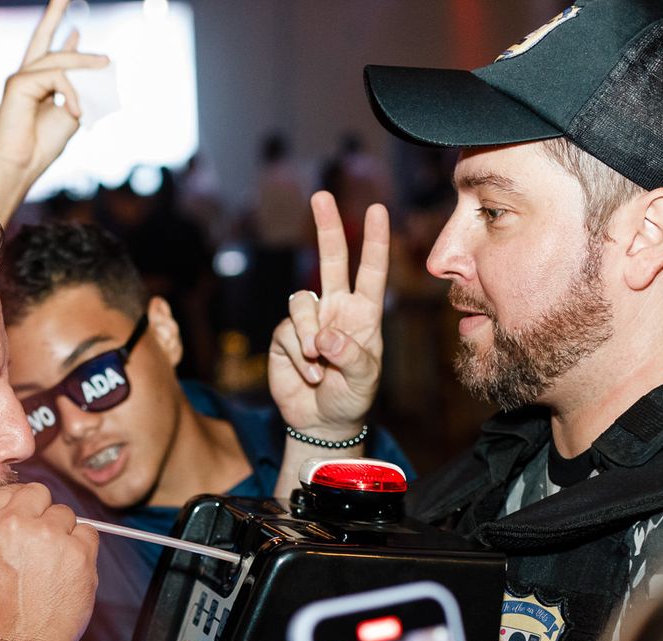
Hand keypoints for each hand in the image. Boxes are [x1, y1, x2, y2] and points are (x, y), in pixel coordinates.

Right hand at [0, 0, 108, 225]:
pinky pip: (57, 79)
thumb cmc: (42, 146)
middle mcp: (27, 77)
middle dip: (54, 13)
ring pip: (59, 60)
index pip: (53, 56)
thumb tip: (99, 69)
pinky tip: (77, 112)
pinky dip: (72, 94)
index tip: (76, 30)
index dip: (66, 42)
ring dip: (85, 61)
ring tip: (107, 63)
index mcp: (39, 86)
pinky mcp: (18, 83)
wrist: (20, 165)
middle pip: (42, 37)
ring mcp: (21, 78)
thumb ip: (83, 91)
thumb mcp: (72, 114)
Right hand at [0, 481, 98, 640]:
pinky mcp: (77, 550)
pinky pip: (89, 533)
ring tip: (53, 566)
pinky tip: (69, 571)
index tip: (28, 520)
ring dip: (64, 533)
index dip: (22, 506)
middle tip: (42, 545)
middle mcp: (14, 523)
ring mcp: (49, 535)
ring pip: (65, 513)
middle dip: (43, 515)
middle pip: (39, 494)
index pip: (9, 491)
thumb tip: (17, 510)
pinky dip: (84, 548)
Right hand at [266, 192, 388, 438]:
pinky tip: (310, 375)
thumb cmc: (351, 397)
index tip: (377, 210)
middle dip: (327, 228)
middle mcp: (336, 309)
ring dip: (308, 335)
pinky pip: (287, 334)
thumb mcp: (364, 380)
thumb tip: (323, 335)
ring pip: (302, 303)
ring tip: (318, 364)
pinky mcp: (285, 337)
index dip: (374, 241)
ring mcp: (309, 321)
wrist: (321, 422)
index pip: (371, 271)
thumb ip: (351, 356)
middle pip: (331, 261)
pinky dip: (300, 358)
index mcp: (363, 314)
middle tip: (322, 196)